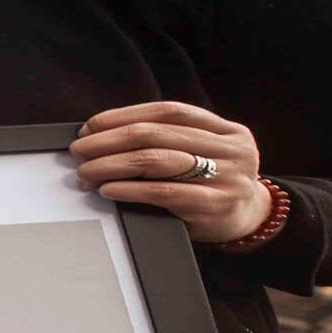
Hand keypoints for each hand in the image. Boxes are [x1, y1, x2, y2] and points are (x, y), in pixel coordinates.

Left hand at [73, 103, 272, 242]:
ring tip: (87, 171)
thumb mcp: (206, 154)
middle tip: (80, 150)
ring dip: (113, 164)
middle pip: (158, 135)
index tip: (92, 126)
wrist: (250, 221)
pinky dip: (130, 189)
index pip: (169, 112)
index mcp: (226, 129)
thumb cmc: (215, 185)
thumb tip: (104, 136)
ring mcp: (226, 177)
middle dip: (110, 141)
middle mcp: (231, 149)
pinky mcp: (214, 205)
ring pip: (157, 160)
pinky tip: (108, 189)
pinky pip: (162, 192)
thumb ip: (174, 141)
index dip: (126, 115)